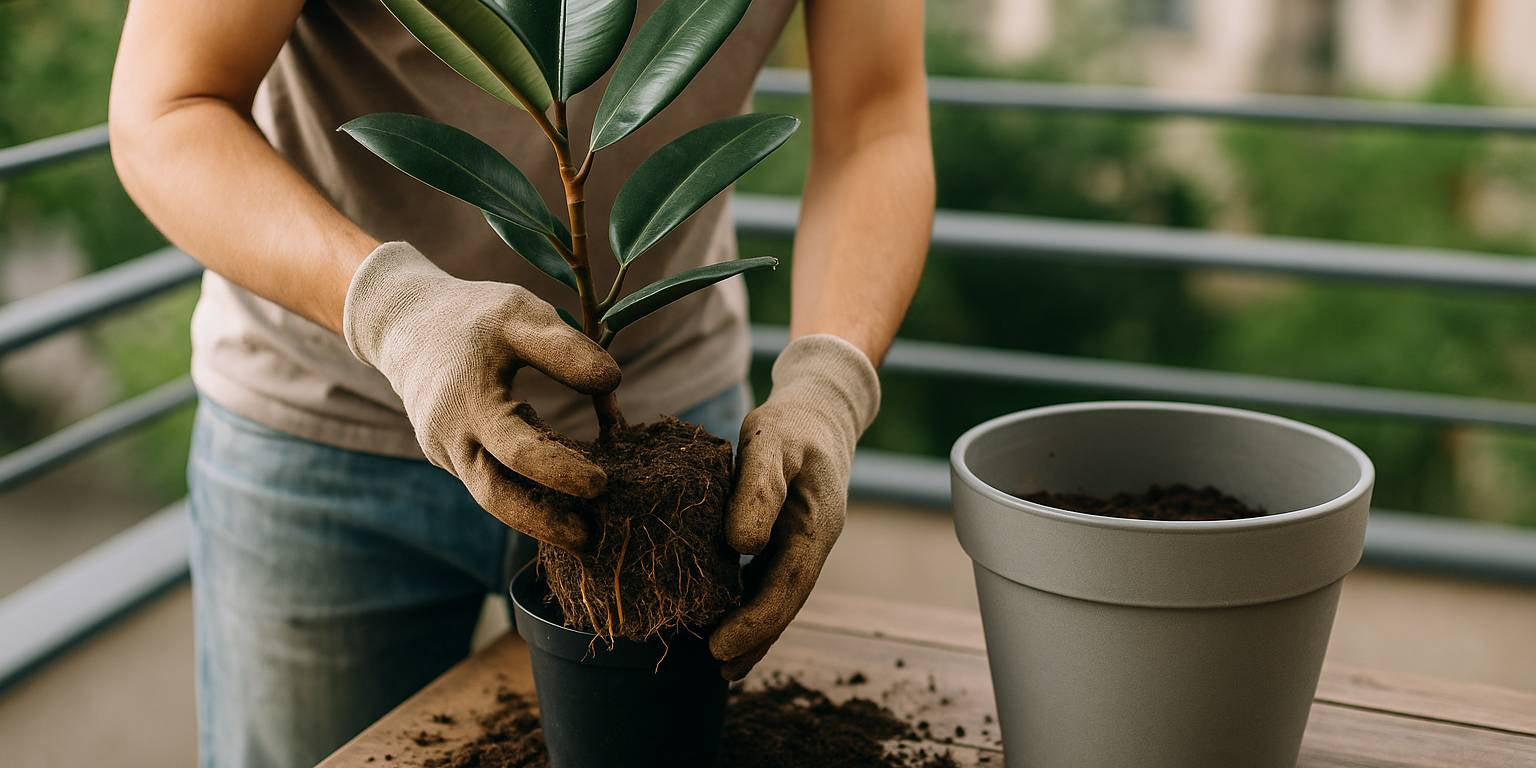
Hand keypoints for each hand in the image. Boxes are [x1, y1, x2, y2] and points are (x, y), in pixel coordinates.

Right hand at [343, 242, 619, 549]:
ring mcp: (447, 452)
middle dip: (543, 523)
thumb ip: (563, 348)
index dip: (561, 471)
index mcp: (468, 402)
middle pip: (495, 496)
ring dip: (535, 519)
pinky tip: (562, 505)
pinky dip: (524, 496)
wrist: (405, 323)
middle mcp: (451, 437)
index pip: (519, 452)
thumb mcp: (519, 314)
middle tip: (591, 539)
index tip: (603, 483)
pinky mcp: (452, 456)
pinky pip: (489, 481)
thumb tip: (613, 382)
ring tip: (585, 533)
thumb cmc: (472, 316)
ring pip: (491, 496)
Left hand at [709, 335, 880, 679]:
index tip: (719, 648)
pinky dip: (750, 602)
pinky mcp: (788, 536)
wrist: (819, 406)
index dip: (756, 623)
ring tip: (720, 663)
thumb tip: (741, 544)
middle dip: (755, 639)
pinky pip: (770, 578)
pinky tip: (725, 617)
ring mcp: (803, 542)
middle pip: (786, 601)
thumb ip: (758, 489)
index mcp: (817, 526)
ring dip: (754, 630)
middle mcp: (814, 542)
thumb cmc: (791, 422)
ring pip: (779, 595)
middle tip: (716, 668)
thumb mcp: (769, 441)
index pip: (787, 586)